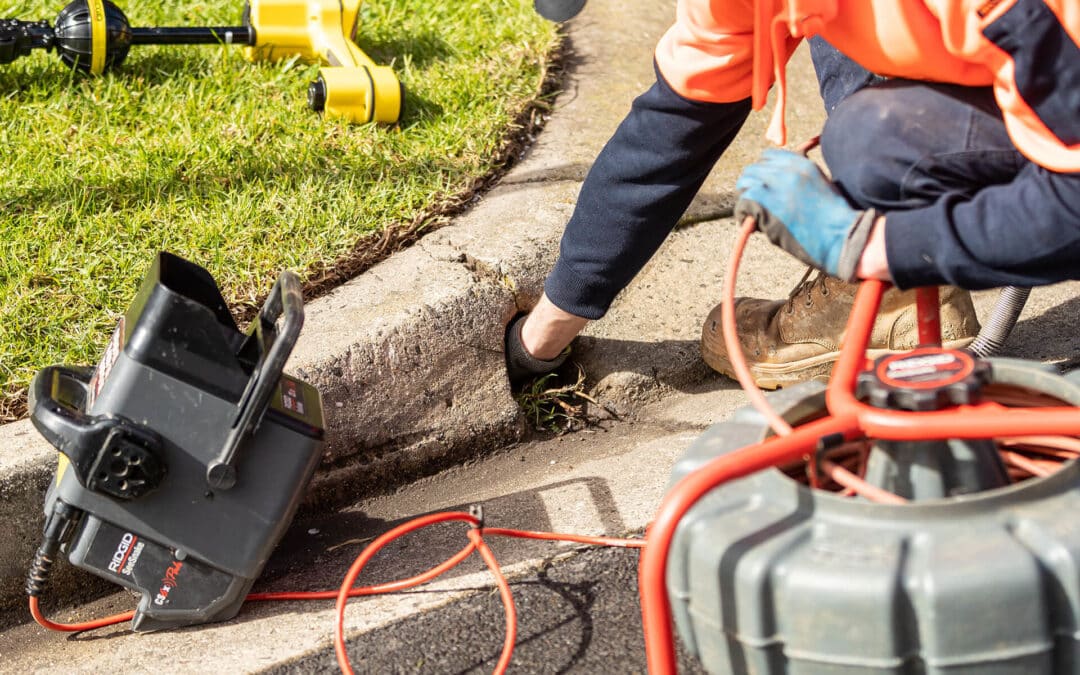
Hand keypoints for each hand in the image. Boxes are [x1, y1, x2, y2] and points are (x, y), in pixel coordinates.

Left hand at [735, 149, 877, 280]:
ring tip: (756, 216)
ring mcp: (774, 185)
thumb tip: (778, 183)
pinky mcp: (765, 203)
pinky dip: (743, 217)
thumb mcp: (821, 185)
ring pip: (744, 184)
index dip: (764, 173)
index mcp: (801, 163)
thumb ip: (799, 178)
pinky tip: (755, 227)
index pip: (768, 156)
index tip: (766, 188)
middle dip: (752, 186)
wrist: (841, 237)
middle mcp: (786, 170)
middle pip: (752, 169)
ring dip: (747, 200)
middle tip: (757, 205)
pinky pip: (741, 204)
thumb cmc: (835, 219)